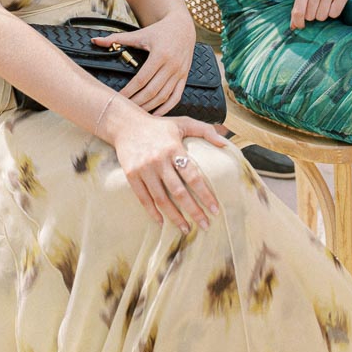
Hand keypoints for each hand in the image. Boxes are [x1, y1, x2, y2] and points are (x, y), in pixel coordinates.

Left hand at [93, 14, 194, 114]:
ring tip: (136, 114)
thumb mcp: (139, 34)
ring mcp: (179, 73)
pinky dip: (166, 108)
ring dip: (150, 107)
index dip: (129, 91)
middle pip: (152, 91)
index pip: (141, 79)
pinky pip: (176, 96)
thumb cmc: (159, 31)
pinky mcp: (184, 77)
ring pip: (164, 96)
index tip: (118, 98)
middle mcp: (171, 65)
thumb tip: (95, 41)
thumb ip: (117, 39)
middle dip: (137, 102)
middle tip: (124, 109)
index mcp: (159, 55)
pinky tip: (155, 114)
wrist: (183, 27)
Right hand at [110, 113, 229, 232]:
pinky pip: (143, 198)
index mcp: (174, 148)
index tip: (215, 210)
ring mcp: (144, 168)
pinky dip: (152, 212)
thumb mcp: (183, 123)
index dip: (205, 194)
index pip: (193, 175)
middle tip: (205, 225)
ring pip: (161, 198)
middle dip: (193, 211)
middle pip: (179, 191)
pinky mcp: (131, 175)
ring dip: (175, 216)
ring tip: (186, 229)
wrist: (126, 125)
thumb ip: (206, 130)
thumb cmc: (159, 126)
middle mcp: (159, 160)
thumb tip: (226, 143)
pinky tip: (162, 222)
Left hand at [290, 0, 351, 28]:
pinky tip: (335, 2)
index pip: (298, 11)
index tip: (300, 26)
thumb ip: (299, 3)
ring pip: (322, 16)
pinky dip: (334, 12)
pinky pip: (334, 14)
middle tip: (319, 4)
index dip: (298, 22)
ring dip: (324, 14)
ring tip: (327, 2)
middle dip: (314, 14)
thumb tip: (293, 26)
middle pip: (311, 16)